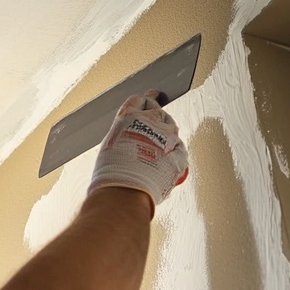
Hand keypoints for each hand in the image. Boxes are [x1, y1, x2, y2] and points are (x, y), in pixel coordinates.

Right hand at [87, 90, 188, 207]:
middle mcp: (151, 121)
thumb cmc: (112, 174)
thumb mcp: (110, 146)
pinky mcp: (179, 153)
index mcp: (129, 116)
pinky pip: (180, 149)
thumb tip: (127, 142)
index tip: (151, 97)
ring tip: (157, 151)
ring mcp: (168, 136)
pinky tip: (165, 164)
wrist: (126, 192)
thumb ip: (123, 137)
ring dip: (166, 136)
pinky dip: (174, 155)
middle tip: (155, 126)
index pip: (140, 100)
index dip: (145, 100)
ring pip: (172, 128)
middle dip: (156, 118)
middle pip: (159, 111)